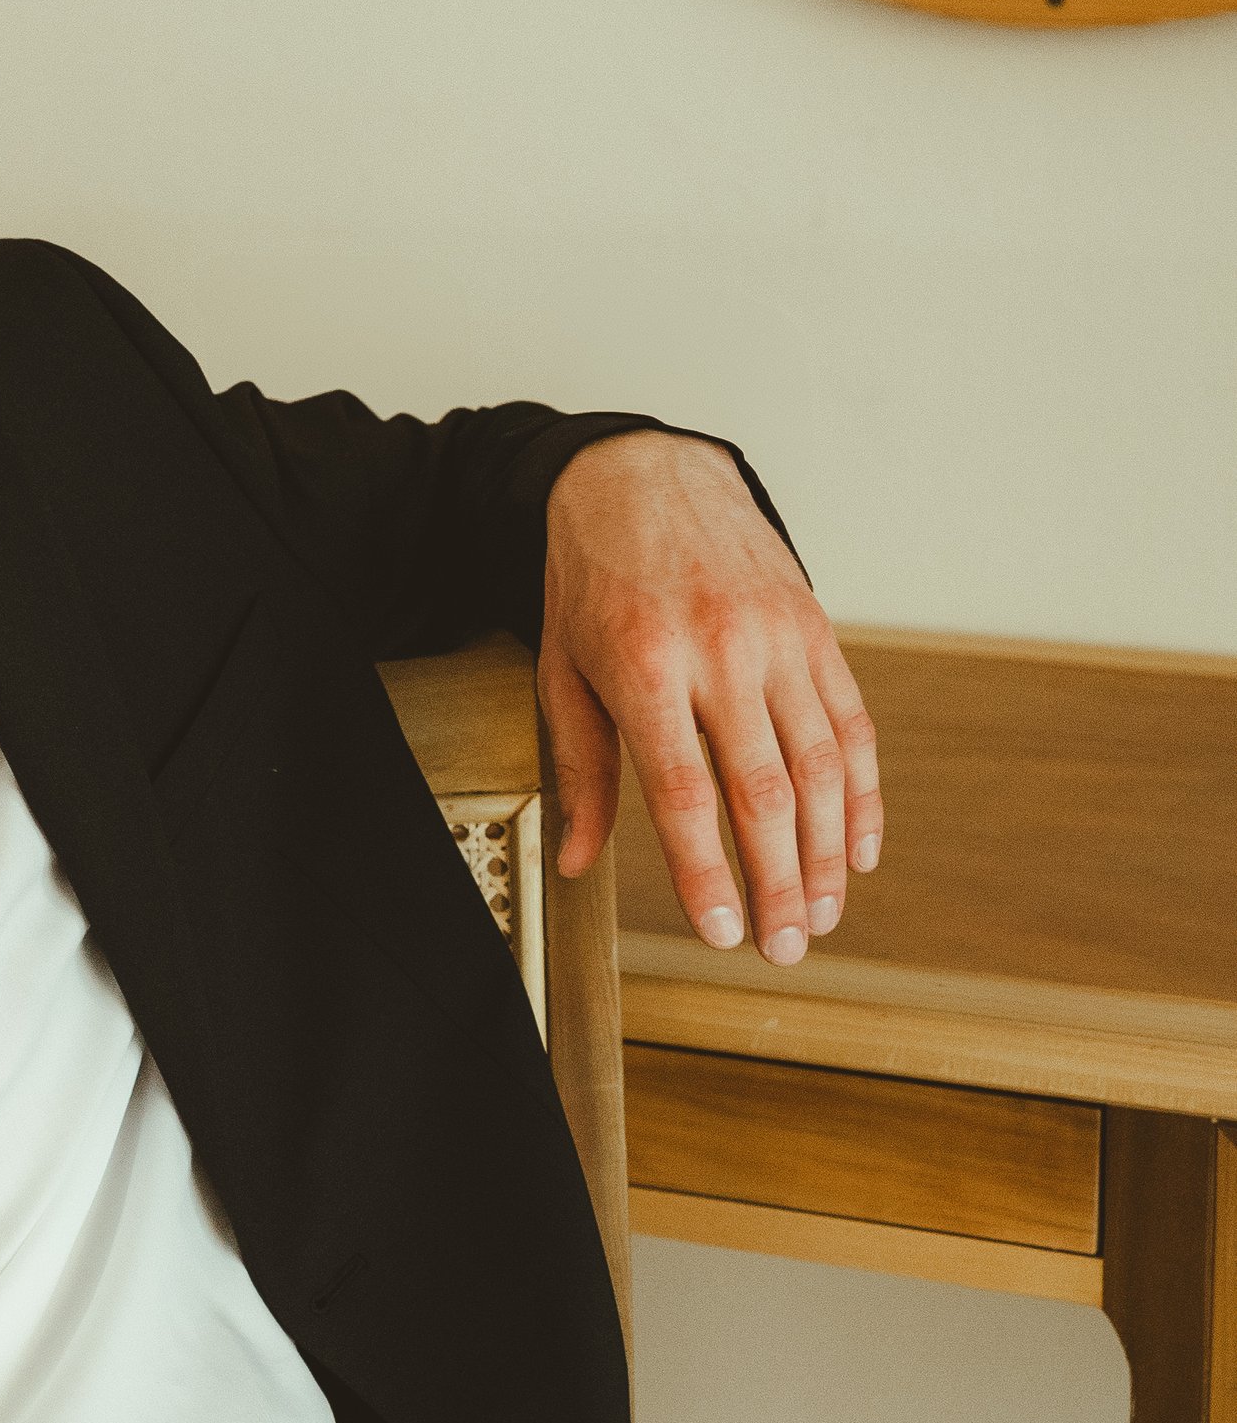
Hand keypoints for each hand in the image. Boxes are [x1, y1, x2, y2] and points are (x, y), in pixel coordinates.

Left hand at [539, 433, 881, 964]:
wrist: (643, 475)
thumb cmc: (593, 581)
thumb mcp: (562, 671)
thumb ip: (580, 770)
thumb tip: (578, 862)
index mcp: (645, 668)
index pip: (686, 792)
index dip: (709, 872)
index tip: (724, 932)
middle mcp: (720, 651)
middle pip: (765, 790)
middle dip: (782, 881)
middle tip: (785, 947)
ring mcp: (779, 637)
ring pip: (821, 764)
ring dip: (829, 851)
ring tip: (824, 915)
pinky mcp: (817, 627)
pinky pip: (853, 722)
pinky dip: (862, 793)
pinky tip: (859, 847)